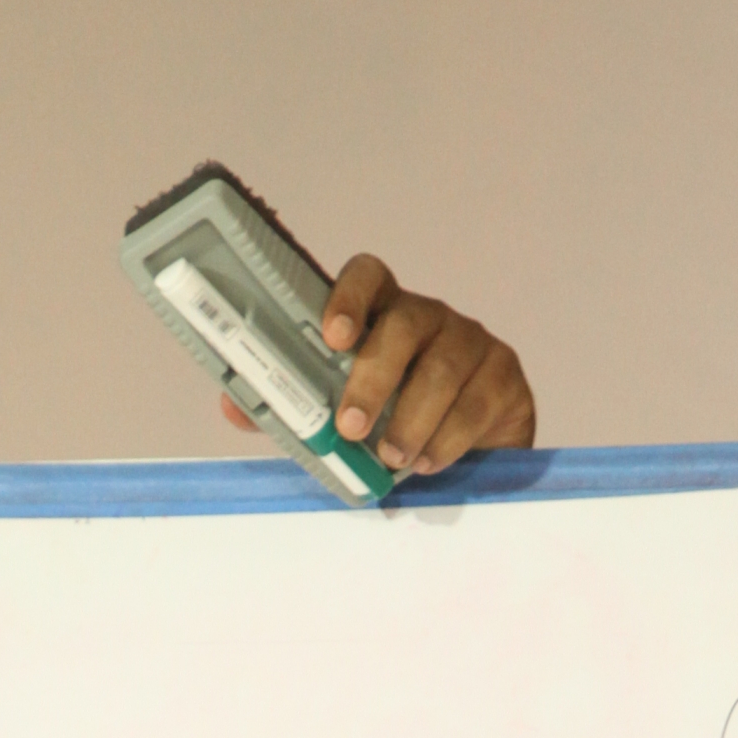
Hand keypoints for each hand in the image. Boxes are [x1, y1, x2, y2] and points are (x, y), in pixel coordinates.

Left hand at [223, 253, 535, 477]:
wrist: (471, 458)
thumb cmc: (391, 426)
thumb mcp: (340, 417)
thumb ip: (293, 408)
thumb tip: (232, 406)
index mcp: (383, 315)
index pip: (369, 276)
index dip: (349, 297)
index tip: (333, 337)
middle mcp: (430, 318)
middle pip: (405, 325)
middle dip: (374, 378)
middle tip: (350, 427)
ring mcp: (472, 342)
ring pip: (444, 368)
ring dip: (412, 418)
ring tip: (392, 459)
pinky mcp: (505, 376)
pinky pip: (477, 402)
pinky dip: (449, 438)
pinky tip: (429, 462)